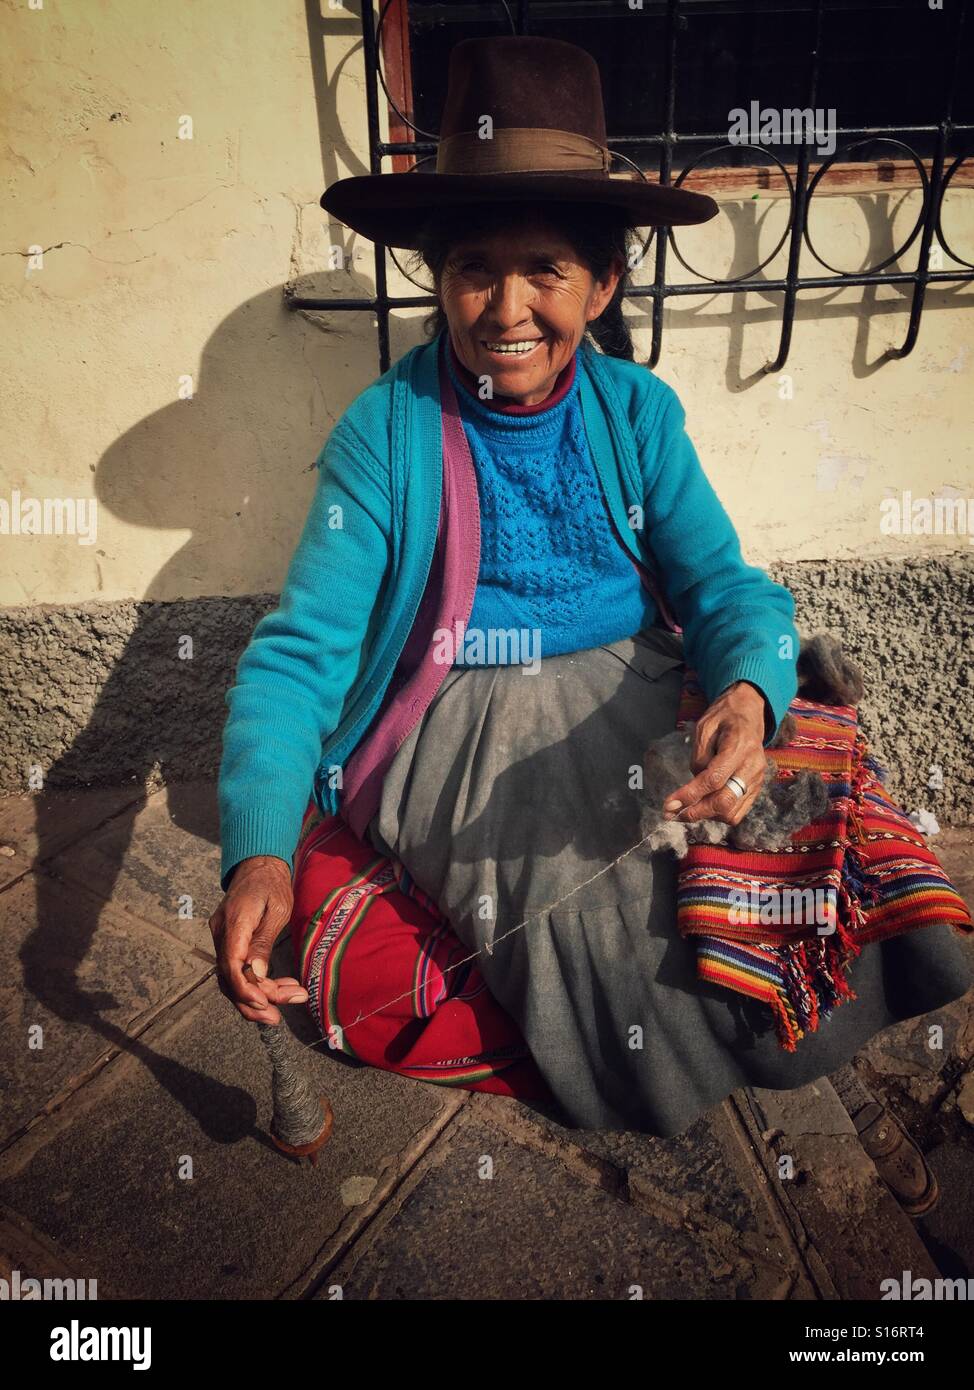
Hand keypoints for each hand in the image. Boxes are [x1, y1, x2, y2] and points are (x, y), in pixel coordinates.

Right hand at [208, 855, 307, 1023]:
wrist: (258, 865)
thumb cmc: (272, 883)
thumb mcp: (277, 909)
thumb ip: (263, 941)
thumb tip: (255, 973)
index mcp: (234, 924)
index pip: (231, 966)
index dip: (245, 990)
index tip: (265, 1004)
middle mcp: (221, 934)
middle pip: (229, 979)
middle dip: (253, 1003)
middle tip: (279, 1017)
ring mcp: (222, 939)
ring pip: (232, 979)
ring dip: (258, 996)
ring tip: (289, 999)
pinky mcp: (229, 942)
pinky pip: (237, 970)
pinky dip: (256, 983)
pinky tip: (279, 986)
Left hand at [661, 682, 768, 827]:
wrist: (748, 713)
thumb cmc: (723, 717)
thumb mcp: (704, 727)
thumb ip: (699, 757)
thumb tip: (694, 786)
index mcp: (740, 746)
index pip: (714, 779)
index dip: (690, 795)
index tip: (669, 804)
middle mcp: (752, 766)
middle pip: (724, 801)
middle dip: (696, 812)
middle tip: (672, 813)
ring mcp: (757, 779)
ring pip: (731, 812)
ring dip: (705, 815)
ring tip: (685, 808)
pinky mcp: (756, 788)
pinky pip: (737, 812)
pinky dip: (717, 814)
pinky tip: (702, 805)